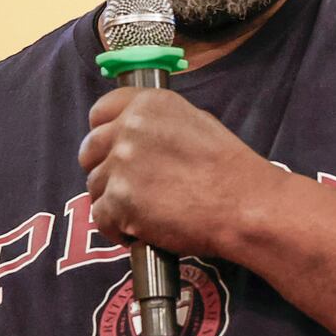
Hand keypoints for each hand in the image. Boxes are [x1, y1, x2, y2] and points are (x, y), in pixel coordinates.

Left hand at [78, 86, 279, 257]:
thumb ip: (157, 123)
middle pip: (90, 150)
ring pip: (94, 186)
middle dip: (105, 170)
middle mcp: (129, 128)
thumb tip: (135, 134)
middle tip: (130, 188)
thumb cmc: (230, 170)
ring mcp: (121, 164)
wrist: (245, 205)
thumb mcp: (196, 123)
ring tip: (145, 213)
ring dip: (114, 202)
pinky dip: (117, 229)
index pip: (100, 112)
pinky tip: (141, 231)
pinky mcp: (118, 201)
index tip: (112, 149)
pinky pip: (100, 217)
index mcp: (148, 104)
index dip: (104, 133)